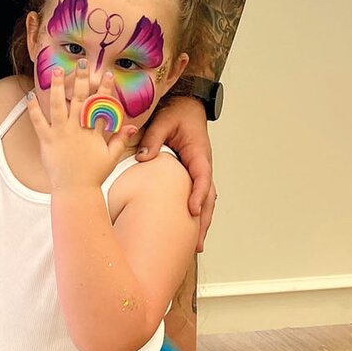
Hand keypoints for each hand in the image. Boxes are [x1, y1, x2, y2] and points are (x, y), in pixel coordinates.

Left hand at [26, 62, 135, 194]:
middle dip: (82, 79)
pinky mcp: (47, 140)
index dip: (105, 89)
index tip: (107, 75)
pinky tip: (30, 95)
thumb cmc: (94, 174)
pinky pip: (38, 122)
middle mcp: (77, 129)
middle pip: (79, 99)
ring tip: (56, 69)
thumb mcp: (112, 157)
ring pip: (58, 105)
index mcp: (92, 131)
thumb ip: (120, 140)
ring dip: (57, 86)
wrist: (75, 190)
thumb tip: (133, 126)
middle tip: (83, 62)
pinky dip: (33, 108)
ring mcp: (61, 133)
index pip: (100, 105)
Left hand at [135, 95, 214, 251]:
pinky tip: (190, 229)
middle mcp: (202, 166)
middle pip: (208, 198)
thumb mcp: (164, 120)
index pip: (202, 178)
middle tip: (196, 244)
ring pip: (206, 201)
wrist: (186, 105)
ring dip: (202, 223)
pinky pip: (198, 196)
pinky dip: (197, 213)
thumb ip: (154, 138)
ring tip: (196, 246)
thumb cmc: (177, 112)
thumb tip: (143, 158)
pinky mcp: (192, 174)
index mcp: (198, 154)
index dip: (198, 195)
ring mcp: (199, 171)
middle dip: (204, 222)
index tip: (193, 212)